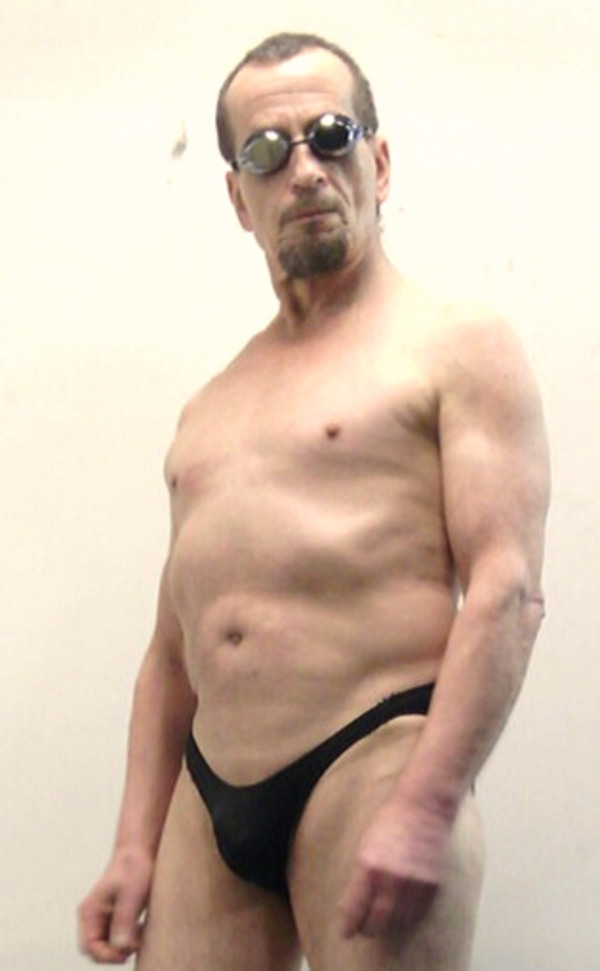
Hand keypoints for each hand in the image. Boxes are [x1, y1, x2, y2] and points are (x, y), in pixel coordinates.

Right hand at [78, 846, 153, 963]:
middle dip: (114, 953)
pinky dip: (127, 939)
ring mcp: (101, 917)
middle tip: (135, 944)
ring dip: (122, 947)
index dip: (107, 955)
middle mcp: (91, 916)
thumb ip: (124, 921)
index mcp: (89, 911)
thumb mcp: (131, 895)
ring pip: (106, 945)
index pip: (89, 947)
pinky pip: (115, 937)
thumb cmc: (134, 867)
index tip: (128, 951)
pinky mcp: (113, 916)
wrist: (139, 850)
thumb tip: (121, 948)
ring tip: (139, 935)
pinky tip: (140, 930)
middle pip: (96, 950)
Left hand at [338, 795, 452, 938]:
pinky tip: (403, 911)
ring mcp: (413, 881)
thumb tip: (357, 899)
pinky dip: (409, 915)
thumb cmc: (391, 818)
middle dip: (368, 929)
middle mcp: (391, 877)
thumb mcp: (366, 843)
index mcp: (369, 865)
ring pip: (399, 919)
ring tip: (384, 920)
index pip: (355, 908)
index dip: (349, 925)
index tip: (345, 932)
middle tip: (364, 929)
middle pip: (377, 920)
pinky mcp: (432, 882)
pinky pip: (419, 911)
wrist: (423, 803)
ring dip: (390, 923)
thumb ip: (362, 873)